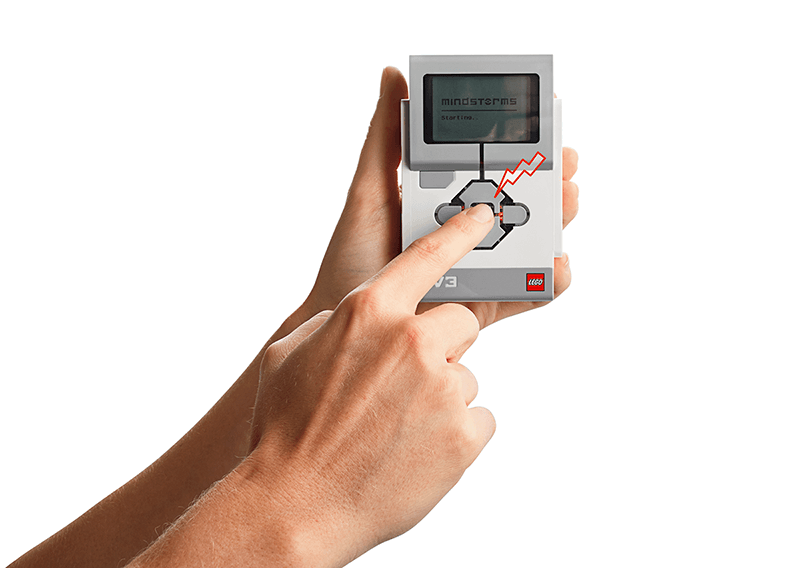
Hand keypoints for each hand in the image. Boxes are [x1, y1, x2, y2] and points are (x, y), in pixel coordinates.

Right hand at [245, 204, 498, 566]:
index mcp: (369, 312)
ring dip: (440, 398)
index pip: (429, 256)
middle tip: (404, 385)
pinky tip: (416, 452)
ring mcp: (444, 389)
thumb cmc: (285, 429)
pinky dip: (454, 435)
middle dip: (440, 347)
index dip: (461, 232)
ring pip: (465, 378)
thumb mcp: (290, 355)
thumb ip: (334, 324)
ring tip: (395, 430)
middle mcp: (412, 342)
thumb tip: (356, 317)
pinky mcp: (465, 435)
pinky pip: (477, 419)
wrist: (297, 505)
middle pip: (460, 323)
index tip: (484, 217)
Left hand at [303, 67, 579, 328]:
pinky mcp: (486, 306)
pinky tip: (554, 262)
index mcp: (446, 197)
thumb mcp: (368, 192)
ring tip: (564, 200)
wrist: (346, 324)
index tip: (546, 114)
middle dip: (552, 175)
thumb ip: (385, 139)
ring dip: (558, 217)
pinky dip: (550, 280)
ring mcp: (482, 267)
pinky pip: (528, 292)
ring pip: (534, 239)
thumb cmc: (352, 258)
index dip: (524, 140)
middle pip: (524, 197)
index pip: (494, 163)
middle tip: (564, 160)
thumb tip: (392, 74)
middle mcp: (470, 229)